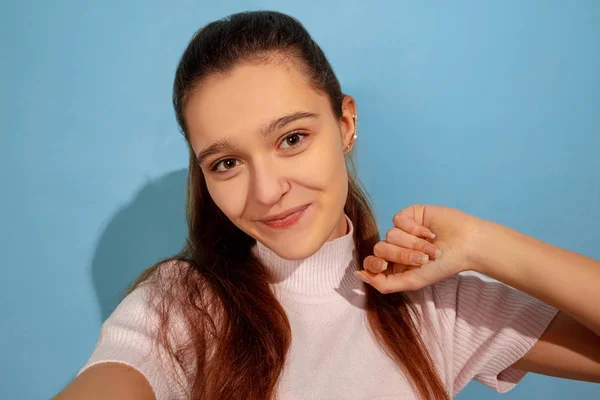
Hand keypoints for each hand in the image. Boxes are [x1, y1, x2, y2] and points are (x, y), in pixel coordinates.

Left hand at [355, 204, 484, 292]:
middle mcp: (396, 246)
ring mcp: (402, 230)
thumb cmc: (442, 266)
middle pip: (380, 248)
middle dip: (402, 255)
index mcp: (394, 264)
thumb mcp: (413, 281)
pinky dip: (414, 228)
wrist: (466, 246)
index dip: (373, 263)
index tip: (383, 266)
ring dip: (413, 243)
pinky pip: (398, 220)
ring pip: (390, 234)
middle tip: (423, 259)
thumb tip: (360, 274)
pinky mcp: (409, 215)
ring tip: (432, 247)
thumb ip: (385, 283)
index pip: (371, 262)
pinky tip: (429, 232)